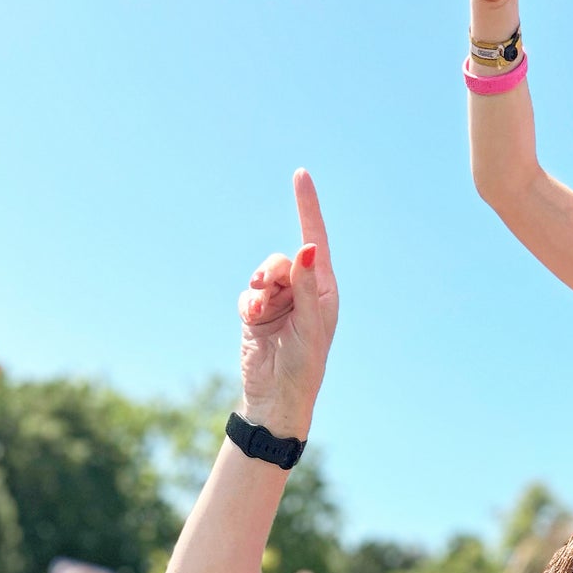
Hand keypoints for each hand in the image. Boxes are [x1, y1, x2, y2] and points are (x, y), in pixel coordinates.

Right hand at [238, 170, 338, 437]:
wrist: (277, 397)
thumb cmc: (305, 365)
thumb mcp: (310, 325)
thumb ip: (306, 286)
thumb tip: (308, 248)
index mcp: (324, 290)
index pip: (316, 240)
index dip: (307, 207)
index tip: (300, 174)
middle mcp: (302, 291)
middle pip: (283, 259)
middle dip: (273, 270)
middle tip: (266, 286)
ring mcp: (278, 301)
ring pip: (263, 274)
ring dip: (259, 287)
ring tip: (258, 308)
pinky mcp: (255, 312)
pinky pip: (248, 294)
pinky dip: (248, 302)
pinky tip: (252, 318)